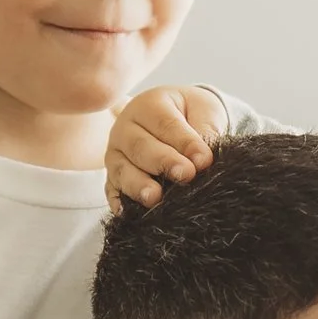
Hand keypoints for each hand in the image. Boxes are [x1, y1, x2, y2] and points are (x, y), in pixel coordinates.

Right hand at [106, 85, 230, 215]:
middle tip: (186, 175)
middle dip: (163, 162)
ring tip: (154, 197)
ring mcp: (116, 154)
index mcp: (149, 106)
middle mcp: (126, 128)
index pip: (166, 124)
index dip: (185, 142)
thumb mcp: (204, 112)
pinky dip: (119, 201)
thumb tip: (203, 160)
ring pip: (122, 169)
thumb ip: (205, 131)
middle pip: (140, 146)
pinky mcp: (114, 178)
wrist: (183, 120)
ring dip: (138, 185)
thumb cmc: (194, 115)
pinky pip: (112, 190)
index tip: (204, 160)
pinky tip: (128, 212)